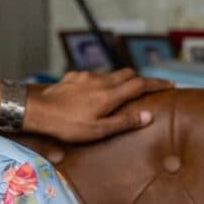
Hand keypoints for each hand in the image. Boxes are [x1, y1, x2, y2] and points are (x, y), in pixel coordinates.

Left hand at [23, 69, 171, 142]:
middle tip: (145, 89)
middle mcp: (100, 80)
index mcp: (110, 94)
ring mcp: (84, 76)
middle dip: (139, 79)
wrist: (35, 111)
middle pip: (127, 73)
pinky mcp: (71, 77)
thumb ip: (124, 122)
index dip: (156, 84)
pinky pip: (90, 76)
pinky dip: (98, 82)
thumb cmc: (66, 125)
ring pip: (109, 74)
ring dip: (118, 80)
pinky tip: (91, 92)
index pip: (141, 84)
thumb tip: (148, 116)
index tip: (168, 85)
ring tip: (118, 93)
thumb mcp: (97, 130)